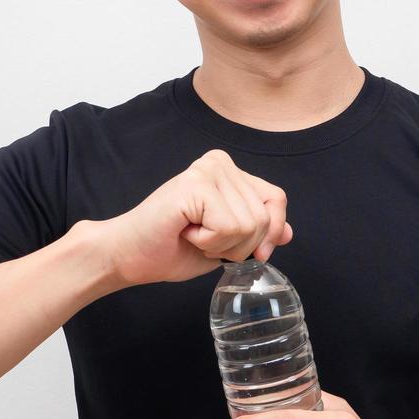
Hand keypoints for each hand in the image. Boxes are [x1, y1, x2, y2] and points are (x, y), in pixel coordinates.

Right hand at [97, 149, 293, 285]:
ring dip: (222, 246)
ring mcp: (207, 170)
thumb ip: (257, 233)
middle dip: (239, 246)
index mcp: (229, 171)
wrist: (129, 256)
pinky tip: (186, 231)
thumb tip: (288, 232)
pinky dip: (209, 242)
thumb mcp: (227, 244)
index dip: (270, 232)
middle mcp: (220, 162)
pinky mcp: (195, 185)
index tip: (249, 252)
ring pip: (250, 225)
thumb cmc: (171, 248)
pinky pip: (229, 227)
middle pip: (265, 217)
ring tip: (193, 235)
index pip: (276, 200)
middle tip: (203, 239)